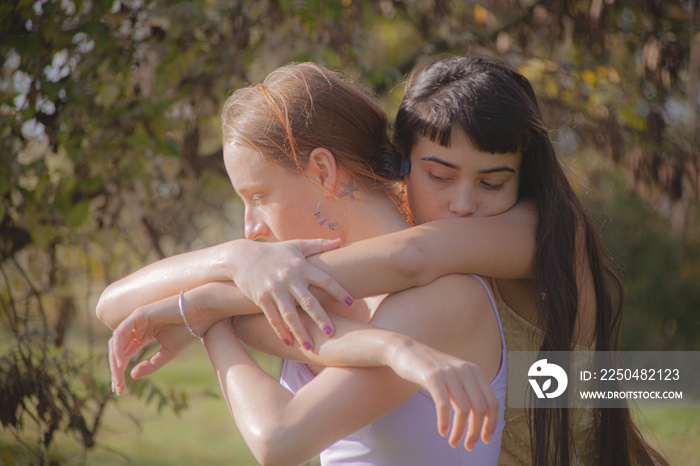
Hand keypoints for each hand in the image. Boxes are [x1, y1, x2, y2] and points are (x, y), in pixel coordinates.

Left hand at [109, 295, 197, 394]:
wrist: (201, 314)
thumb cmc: (188, 331)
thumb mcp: (168, 354)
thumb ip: (151, 364)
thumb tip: (132, 375)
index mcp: (143, 336)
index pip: (125, 354)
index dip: (120, 372)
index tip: (120, 389)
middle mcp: (137, 328)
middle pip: (118, 350)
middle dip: (116, 370)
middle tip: (118, 388)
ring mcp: (137, 320)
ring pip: (116, 342)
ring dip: (115, 361)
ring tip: (119, 378)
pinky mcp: (139, 314)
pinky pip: (121, 332)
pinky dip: (119, 348)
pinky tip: (122, 362)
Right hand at [225, 238, 351, 348]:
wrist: (241, 256)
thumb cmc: (274, 251)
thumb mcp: (296, 244)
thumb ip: (318, 244)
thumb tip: (340, 241)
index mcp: (300, 266)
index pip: (324, 279)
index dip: (337, 290)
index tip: (349, 302)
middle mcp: (288, 278)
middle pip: (308, 301)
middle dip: (320, 318)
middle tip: (331, 332)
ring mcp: (274, 290)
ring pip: (290, 315)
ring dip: (300, 332)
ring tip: (310, 347)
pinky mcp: (261, 299)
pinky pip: (273, 318)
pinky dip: (281, 331)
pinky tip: (289, 343)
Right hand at [387, 339, 498, 450]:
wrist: (406, 350)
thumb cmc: (430, 369)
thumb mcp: (454, 376)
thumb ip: (467, 391)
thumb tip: (479, 421)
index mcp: (474, 371)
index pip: (492, 402)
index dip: (491, 423)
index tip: (485, 439)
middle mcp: (465, 370)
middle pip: (479, 408)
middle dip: (475, 431)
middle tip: (468, 446)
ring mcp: (449, 372)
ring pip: (463, 410)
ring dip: (459, 431)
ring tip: (452, 442)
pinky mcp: (433, 376)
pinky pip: (443, 405)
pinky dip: (444, 422)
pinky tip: (442, 431)